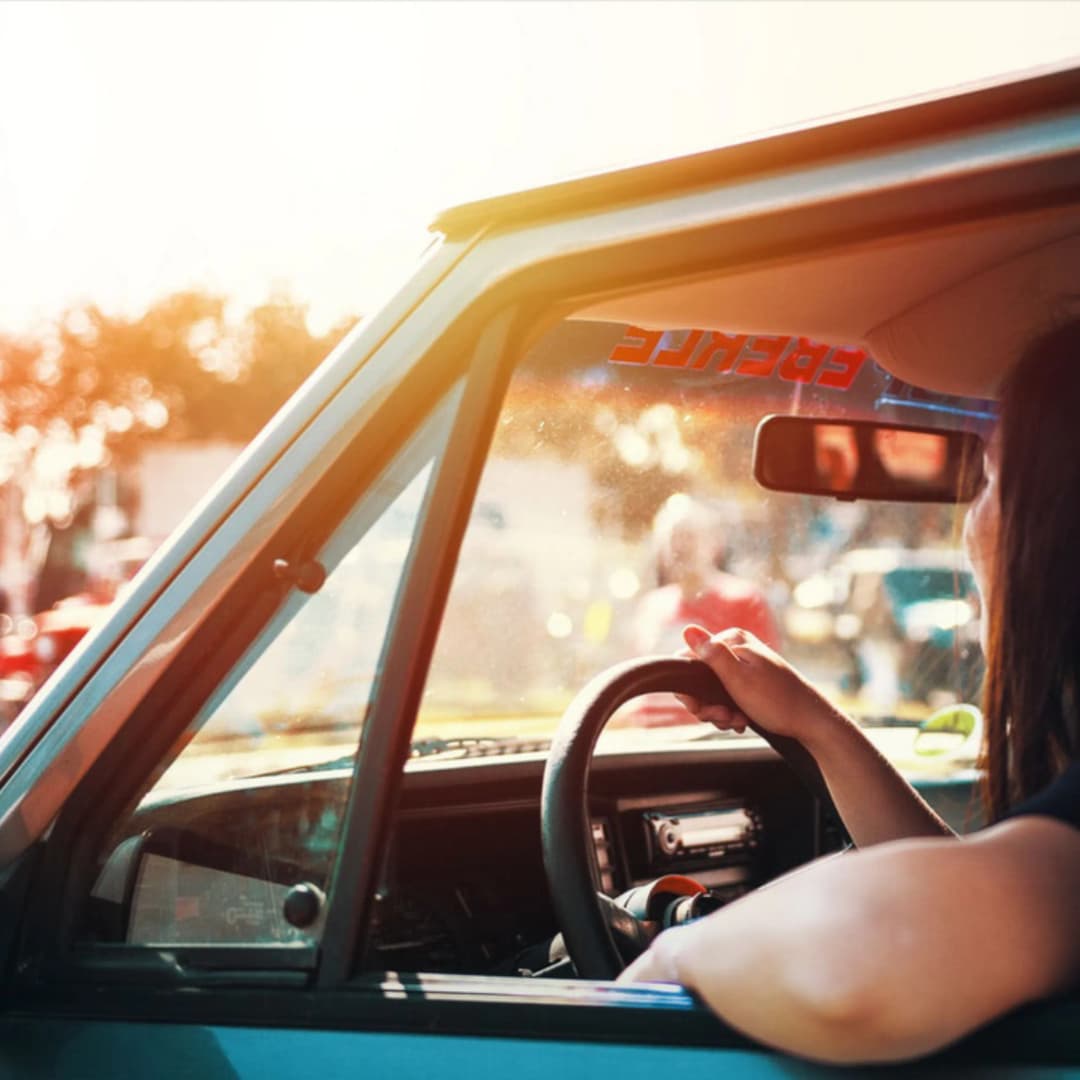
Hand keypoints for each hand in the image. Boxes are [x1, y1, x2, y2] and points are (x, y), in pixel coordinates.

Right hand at [678, 624, 843, 751]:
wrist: (811, 720)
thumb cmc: (778, 701)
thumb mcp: (739, 679)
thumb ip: (712, 655)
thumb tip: (687, 629)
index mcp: (732, 640)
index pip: (689, 660)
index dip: (690, 690)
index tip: (703, 710)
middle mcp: (736, 647)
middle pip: (699, 678)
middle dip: (708, 704)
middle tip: (725, 718)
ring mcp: (743, 663)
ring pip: (711, 690)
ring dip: (719, 711)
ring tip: (738, 721)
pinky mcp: (749, 679)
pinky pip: (725, 695)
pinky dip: (729, 711)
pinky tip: (742, 719)